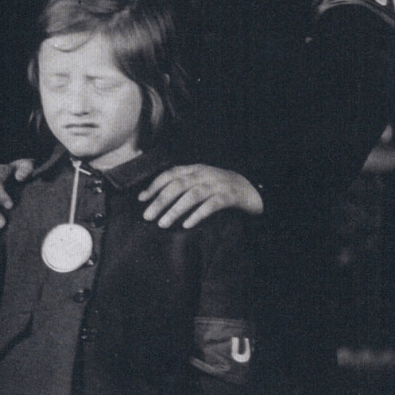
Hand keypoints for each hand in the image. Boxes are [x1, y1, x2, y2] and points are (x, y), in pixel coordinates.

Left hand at [139, 164, 262, 228]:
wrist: (252, 189)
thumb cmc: (221, 189)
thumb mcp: (201, 182)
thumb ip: (183, 186)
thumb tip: (155, 200)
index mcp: (196, 169)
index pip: (171, 174)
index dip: (154, 185)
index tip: (141, 199)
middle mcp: (205, 174)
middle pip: (178, 185)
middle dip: (160, 201)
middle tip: (147, 217)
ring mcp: (218, 185)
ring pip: (192, 195)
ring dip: (175, 210)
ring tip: (162, 224)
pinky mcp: (230, 197)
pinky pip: (212, 205)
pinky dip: (198, 214)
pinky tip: (187, 225)